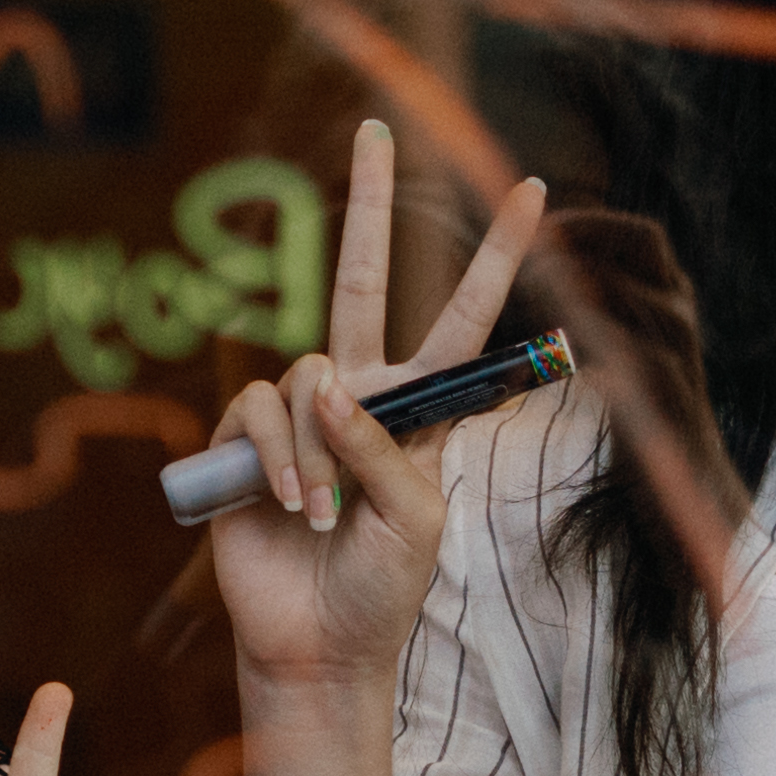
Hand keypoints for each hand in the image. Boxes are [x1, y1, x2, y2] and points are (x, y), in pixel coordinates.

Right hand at [190, 115, 549, 704]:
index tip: (534, 190)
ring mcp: (298, 415)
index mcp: (418, 414)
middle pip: (362, 279)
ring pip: (306, 374)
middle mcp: (357, 398)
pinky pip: (259, 411)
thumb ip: (377, 444)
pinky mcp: (242, 439)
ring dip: (315, 450)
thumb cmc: (380, 588)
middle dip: (370, 203)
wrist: (316, 645)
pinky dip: (274, 458)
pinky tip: (282, 505)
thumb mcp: (413, 517)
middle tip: (379, 130)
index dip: (495, 256)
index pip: (463, 320)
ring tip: (318, 514)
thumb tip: (323, 386)